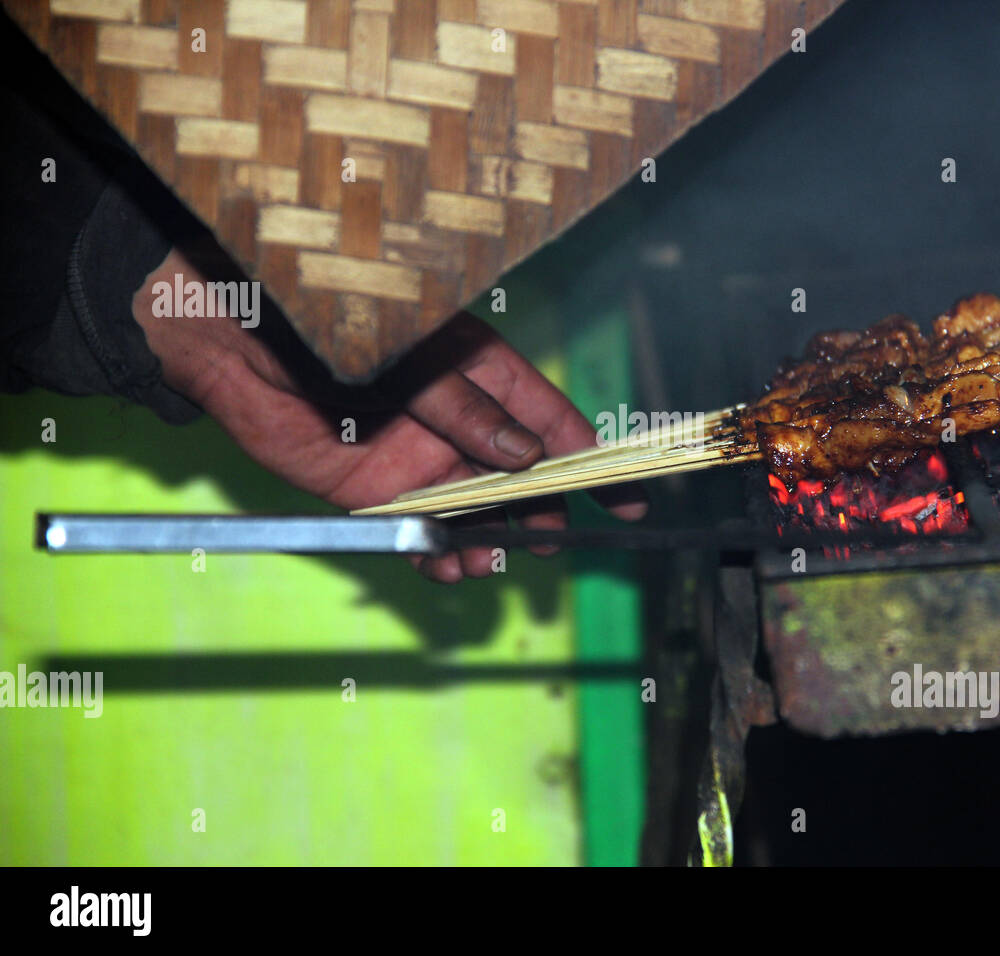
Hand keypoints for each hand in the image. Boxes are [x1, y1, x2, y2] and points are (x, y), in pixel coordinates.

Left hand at [131, 248, 646, 581]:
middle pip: (520, 479)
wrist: (242, 348)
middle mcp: (459, 422)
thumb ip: (468, 411)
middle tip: (546, 545)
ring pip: (475, 513)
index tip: (626, 498)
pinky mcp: (377, 490)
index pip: (551, 421)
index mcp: (482, 375)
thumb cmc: (336, 326)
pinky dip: (437, 553)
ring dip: (488, 543)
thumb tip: (526, 457)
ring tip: (483, 565)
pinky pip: (422, 530)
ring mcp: (421, 458)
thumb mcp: (416, 363)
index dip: (591, 460)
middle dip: (539, 515)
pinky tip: (444, 567)